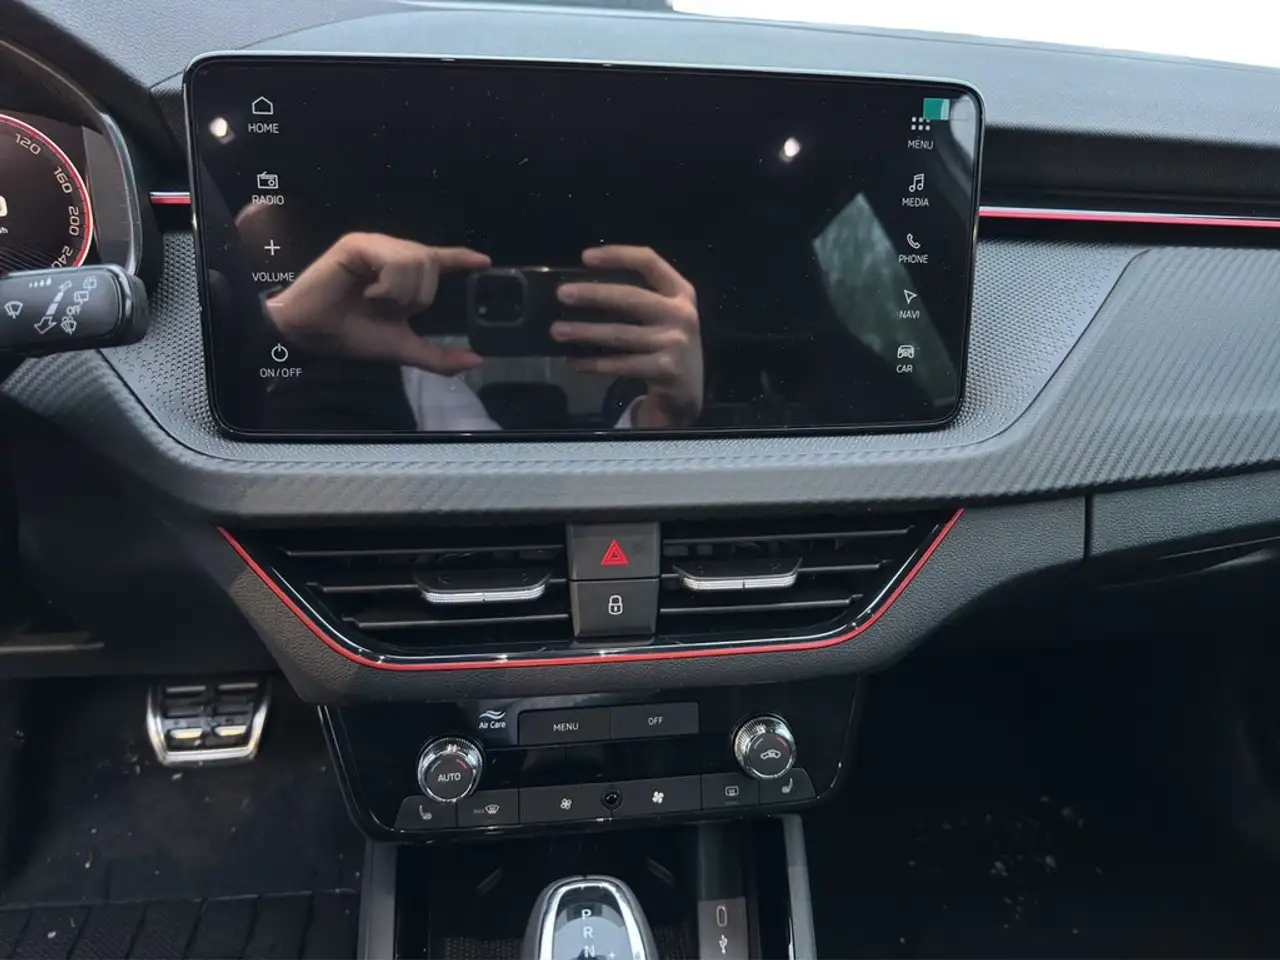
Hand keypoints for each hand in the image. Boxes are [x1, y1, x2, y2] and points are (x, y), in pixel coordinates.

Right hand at [265, 232, 489, 374]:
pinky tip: (368, 294)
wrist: (313, 336)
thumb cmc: (352, 335)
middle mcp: (391, 252)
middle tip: (389, 309)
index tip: (485, 262)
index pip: (437, 259)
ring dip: (402, 293)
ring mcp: (374, 245)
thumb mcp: (403, 347)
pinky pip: (395, 262)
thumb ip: (439, 356)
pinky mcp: (357, 244)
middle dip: (418, 296)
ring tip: (375, 301)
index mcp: (402, 272)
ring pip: (417, 262)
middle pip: (431, 264)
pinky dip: (388, 286)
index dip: (461, 258)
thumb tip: (477, 360)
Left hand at [551, 246, 702, 427]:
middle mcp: (681, 313)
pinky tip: (573, 363)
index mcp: (680, 291)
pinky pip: (621, 364)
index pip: (649, 261)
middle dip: (593, 294)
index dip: (618, 255)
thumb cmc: (667, 341)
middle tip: (562, 294)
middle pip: (631, 297)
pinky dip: (593, 364)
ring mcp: (675, 342)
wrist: (688, 388)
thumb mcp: (664, 313)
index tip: (586, 257)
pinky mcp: (666, 369)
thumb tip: (583, 288)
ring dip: (585, 332)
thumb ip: (638, 296)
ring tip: (557, 331)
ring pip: (620, 334)